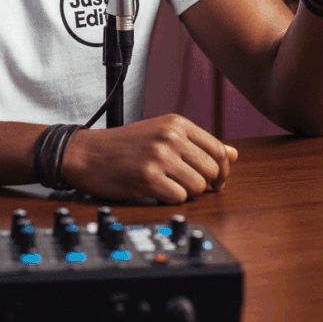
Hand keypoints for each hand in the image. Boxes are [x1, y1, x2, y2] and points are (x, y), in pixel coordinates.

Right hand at [62, 114, 237, 203]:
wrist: (88, 153)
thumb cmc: (124, 145)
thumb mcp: (162, 133)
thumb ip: (198, 143)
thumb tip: (234, 153)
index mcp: (177, 123)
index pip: (219, 150)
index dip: (222, 171)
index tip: (215, 180)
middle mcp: (171, 136)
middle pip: (212, 170)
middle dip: (205, 184)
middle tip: (187, 185)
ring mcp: (159, 156)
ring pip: (198, 186)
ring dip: (186, 192)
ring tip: (168, 185)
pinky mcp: (148, 177)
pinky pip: (179, 198)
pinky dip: (171, 199)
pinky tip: (157, 190)